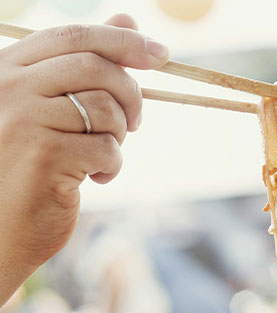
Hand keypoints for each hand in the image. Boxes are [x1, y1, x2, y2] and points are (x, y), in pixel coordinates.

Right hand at [0, 14, 168, 306]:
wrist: (0, 227)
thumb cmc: (26, 166)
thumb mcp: (49, 108)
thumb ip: (83, 64)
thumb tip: (128, 19)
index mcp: (8, 69)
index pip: (73, 35)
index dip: (123, 40)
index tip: (160, 53)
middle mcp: (9, 87)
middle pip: (96, 67)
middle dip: (130, 94)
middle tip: (135, 123)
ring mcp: (23, 120)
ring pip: (105, 109)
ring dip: (118, 137)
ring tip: (99, 157)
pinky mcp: (44, 156)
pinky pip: (107, 148)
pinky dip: (112, 166)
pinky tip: (93, 178)